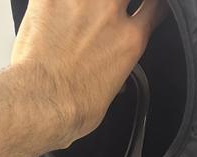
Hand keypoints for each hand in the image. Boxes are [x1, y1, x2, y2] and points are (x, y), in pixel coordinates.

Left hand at [10, 0, 168, 149]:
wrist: (43, 102)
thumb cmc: (73, 106)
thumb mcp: (111, 91)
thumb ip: (115, 68)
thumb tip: (108, 69)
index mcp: (130, 40)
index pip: (154, 8)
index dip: (152, 6)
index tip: (147, 7)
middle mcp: (109, 13)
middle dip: (119, 3)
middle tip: (110, 11)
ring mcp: (79, 0)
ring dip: (88, 4)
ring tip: (81, 15)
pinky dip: (56, 3)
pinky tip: (54, 13)